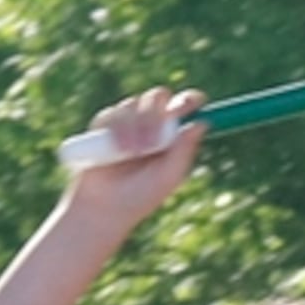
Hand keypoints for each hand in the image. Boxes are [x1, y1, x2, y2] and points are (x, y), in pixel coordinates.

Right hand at [63, 87, 205, 225]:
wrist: (104, 208)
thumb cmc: (141, 196)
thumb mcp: (168, 177)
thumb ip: (184, 151)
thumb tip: (202, 122)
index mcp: (172, 132)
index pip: (186, 103)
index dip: (188, 100)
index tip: (186, 108)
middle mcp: (151, 121)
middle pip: (158, 96)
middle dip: (155, 113)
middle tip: (152, 139)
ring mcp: (126, 120)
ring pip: (133, 104)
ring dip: (134, 126)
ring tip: (132, 154)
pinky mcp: (103, 124)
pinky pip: (111, 114)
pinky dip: (115, 130)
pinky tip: (116, 151)